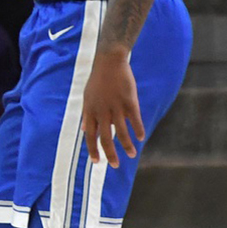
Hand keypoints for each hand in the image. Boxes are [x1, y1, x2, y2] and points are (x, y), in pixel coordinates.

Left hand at [81, 50, 144, 168]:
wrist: (109, 62)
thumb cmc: (98, 81)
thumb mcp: (88, 98)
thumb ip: (87, 115)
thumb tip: (84, 129)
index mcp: (90, 110)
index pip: (90, 135)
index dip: (93, 149)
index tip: (96, 162)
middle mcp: (102, 111)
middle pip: (105, 137)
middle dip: (110, 153)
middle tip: (115, 165)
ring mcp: (116, 106)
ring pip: (121, 131)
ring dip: (127, 145)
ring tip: (131, 155)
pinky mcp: (129, 101)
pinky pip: (134, 119)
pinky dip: (138, 130)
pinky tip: (141, 138)